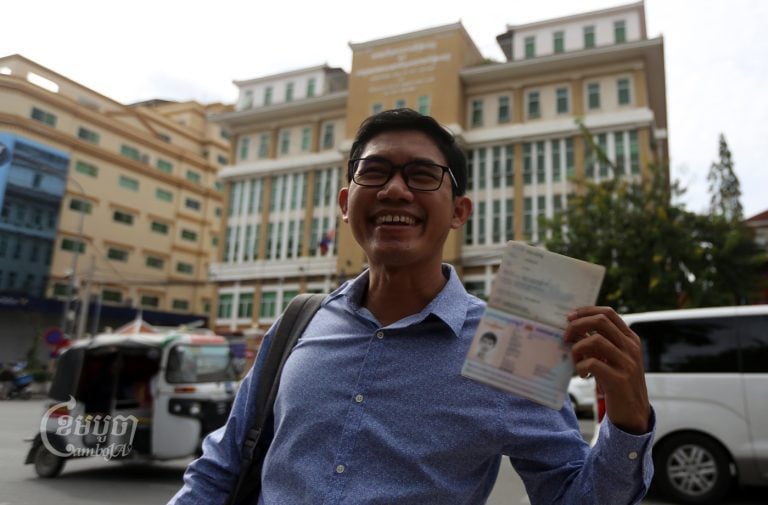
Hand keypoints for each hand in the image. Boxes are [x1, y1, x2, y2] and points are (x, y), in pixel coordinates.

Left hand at [564, 306, 650, 434]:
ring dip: (577, 348)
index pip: (608, 313)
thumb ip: (600, 343)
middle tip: (565, 336)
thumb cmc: (618, 382)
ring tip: (575, 360)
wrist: (634, 413)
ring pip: (595, 340)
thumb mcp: (614, 358)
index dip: (586, 311)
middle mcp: (630, 348)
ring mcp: (627, 363)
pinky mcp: (619, 379)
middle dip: (577, 325)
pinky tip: (583, 375)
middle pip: (600, 321)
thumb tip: (574, 329)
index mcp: (630, 339)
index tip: (570, 316)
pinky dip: (581, 367)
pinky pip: (592, 363)